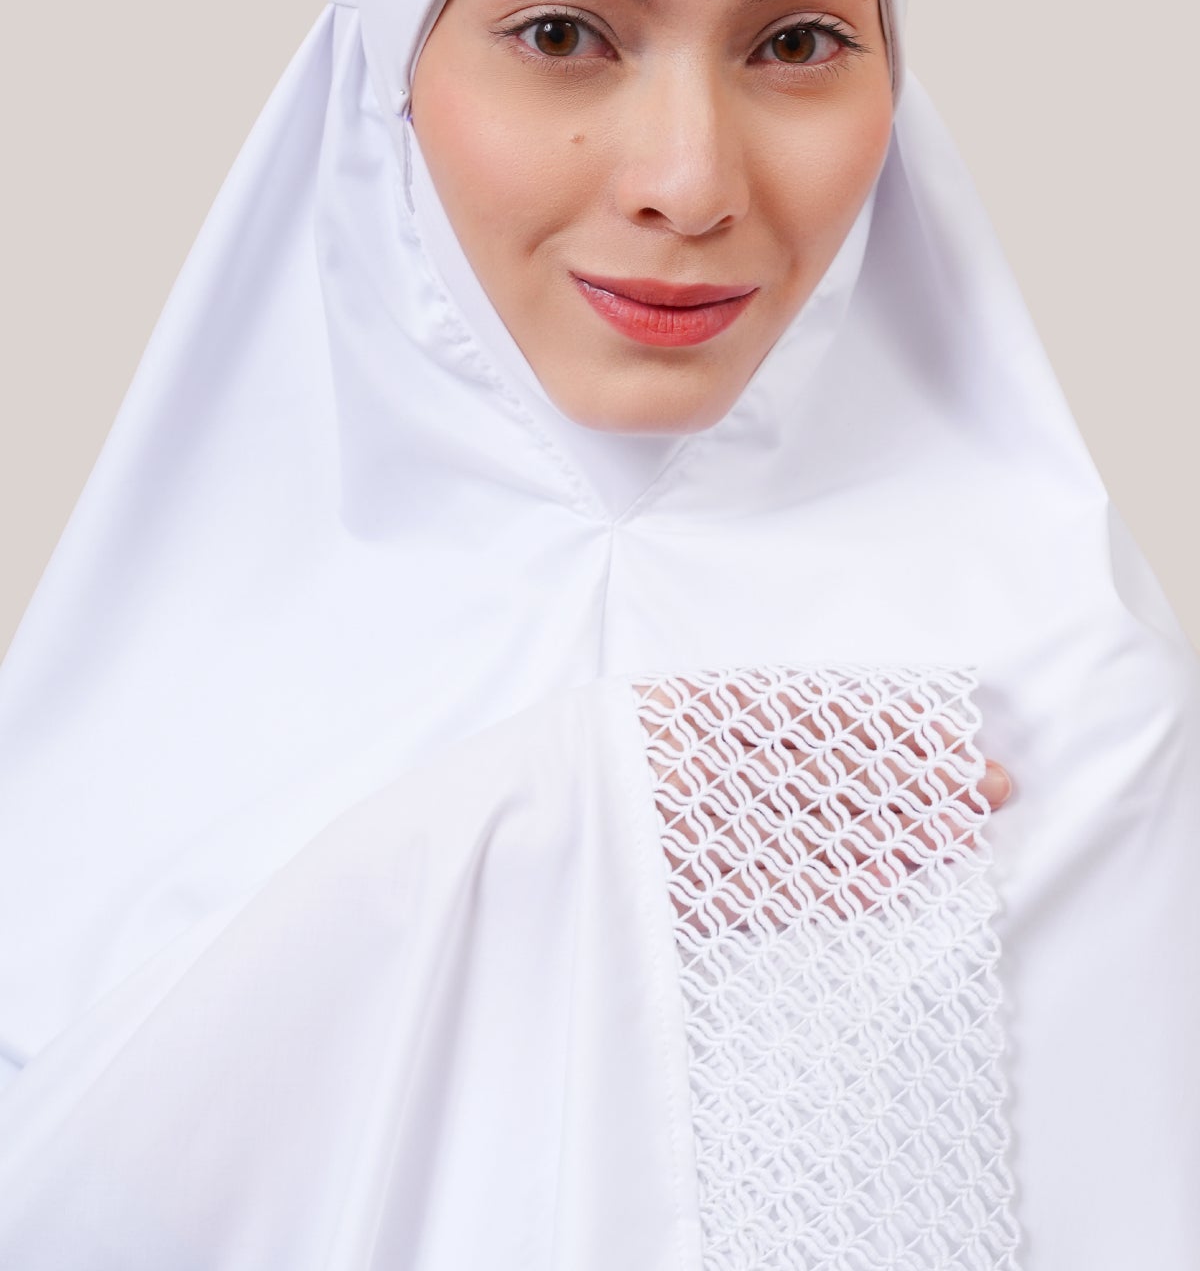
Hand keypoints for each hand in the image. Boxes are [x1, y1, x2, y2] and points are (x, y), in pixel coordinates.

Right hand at [636, 670, 1013, 934]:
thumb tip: (871, 744)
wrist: (515, 815)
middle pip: (832, 776)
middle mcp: (702, 758)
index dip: (897, 734)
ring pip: (813, 832)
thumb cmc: (606, 752)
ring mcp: (693, 821)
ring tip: (954, 844)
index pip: (822, 719)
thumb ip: (754, 721)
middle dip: (916, 787)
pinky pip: (770, 887)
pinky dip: (830, 887)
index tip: (959, 747)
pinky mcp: (682, 879)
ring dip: (890, 839)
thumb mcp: (675, 708)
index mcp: (701, 704)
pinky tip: (880, 886)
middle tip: (990, 798)